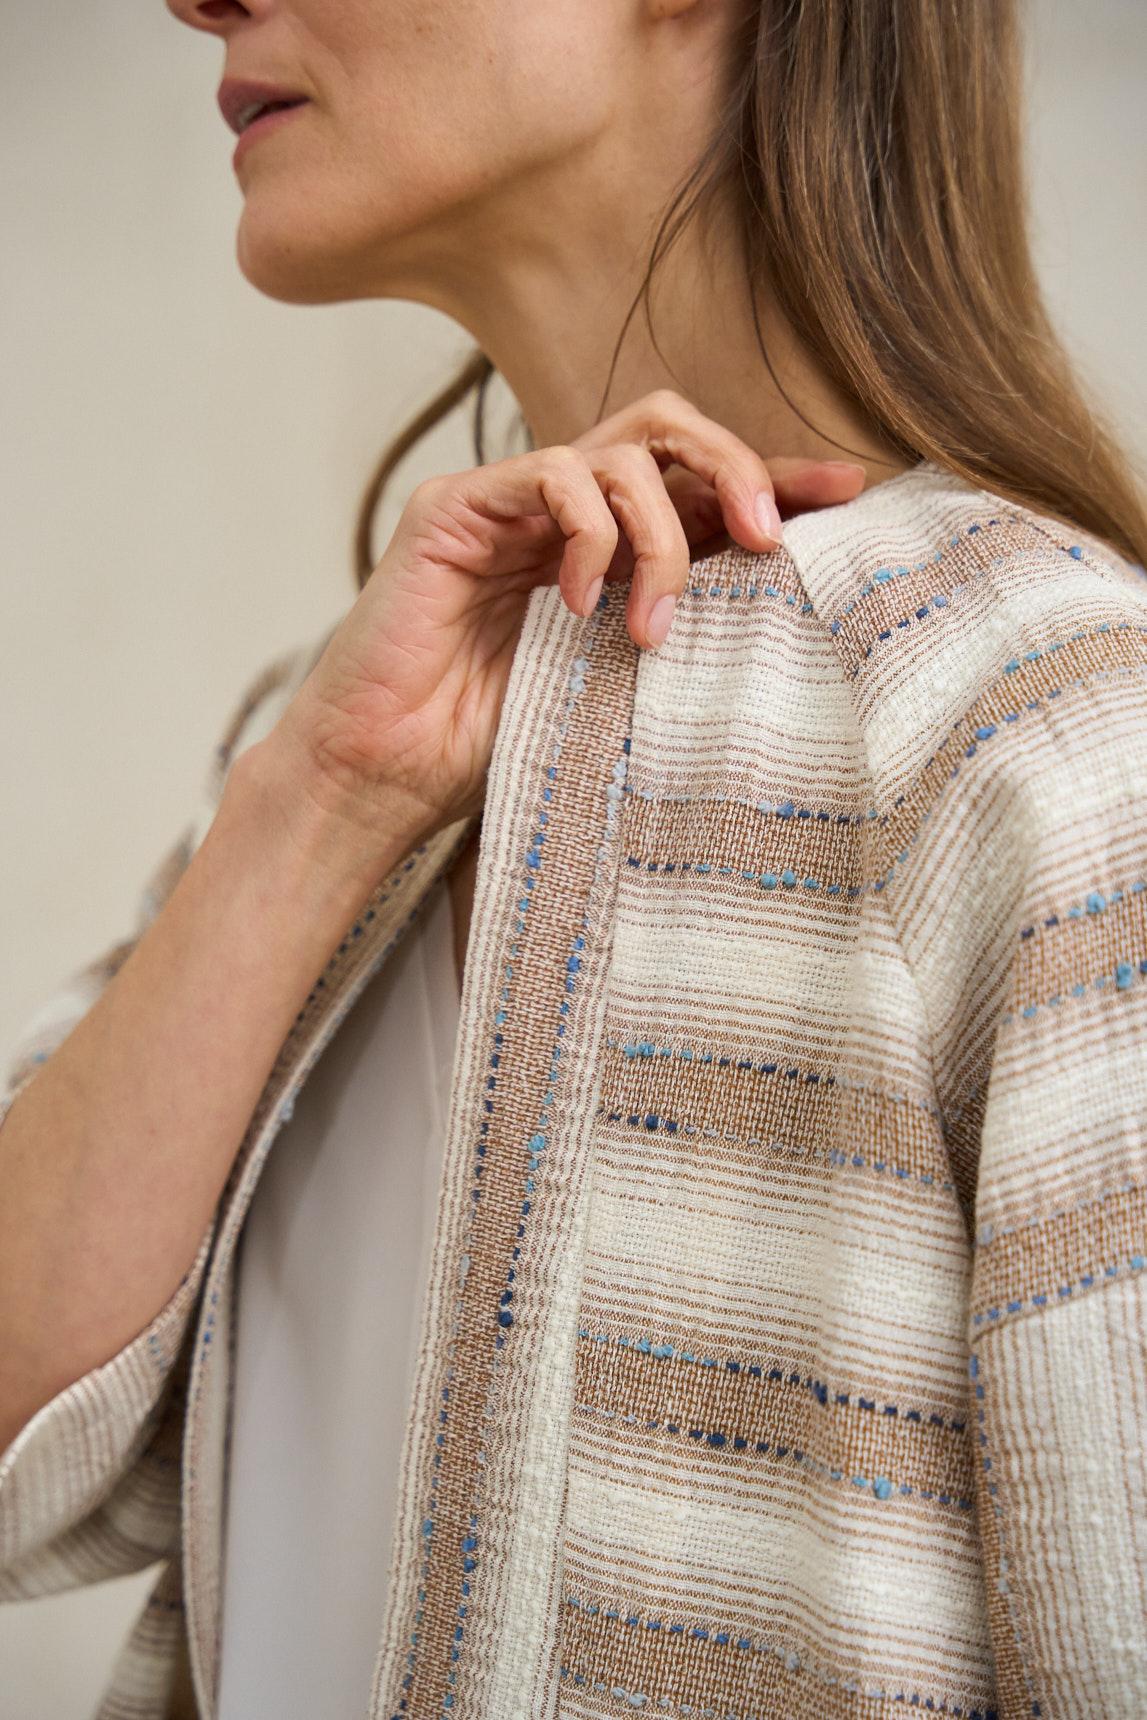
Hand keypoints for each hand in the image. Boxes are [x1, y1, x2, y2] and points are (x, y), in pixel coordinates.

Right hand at [269, 390, 864, 852]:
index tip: (851, 492)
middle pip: (669, 431)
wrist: (385, 777)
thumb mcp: (617, 685)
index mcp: (604, 551)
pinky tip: (579, 602)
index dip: (775, 478)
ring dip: (664, 533)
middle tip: (770, 540)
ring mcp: (509, 503)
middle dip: (738, 468)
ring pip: (623, 450)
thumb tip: (783, 614)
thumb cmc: (490, 746)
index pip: (698, 485)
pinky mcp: (455, 509)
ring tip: (652, 626)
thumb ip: (675, 631)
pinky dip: (589, 532)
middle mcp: (561, 513)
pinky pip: (551, 474)